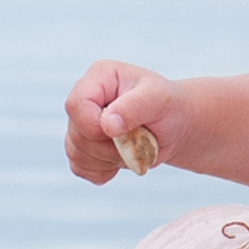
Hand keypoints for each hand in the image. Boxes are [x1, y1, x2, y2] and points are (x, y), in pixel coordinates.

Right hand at [63, 60, 186, 183]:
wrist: (173, 126)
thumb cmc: (167, 106)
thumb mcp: (159, 99)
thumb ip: (134, 107)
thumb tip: (106, 124)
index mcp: (99, 77)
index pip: (76, 104)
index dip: (94, 126)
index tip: (121, 132)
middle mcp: (84, 98)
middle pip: (77, 134)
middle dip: (109, 148)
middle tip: (138, 140)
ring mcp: (80, 123)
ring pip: (76, 153)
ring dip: (108, 161)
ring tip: (133, 148)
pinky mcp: (82, 146)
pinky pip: (80, 168)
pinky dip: (103, 172)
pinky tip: (121, 160)